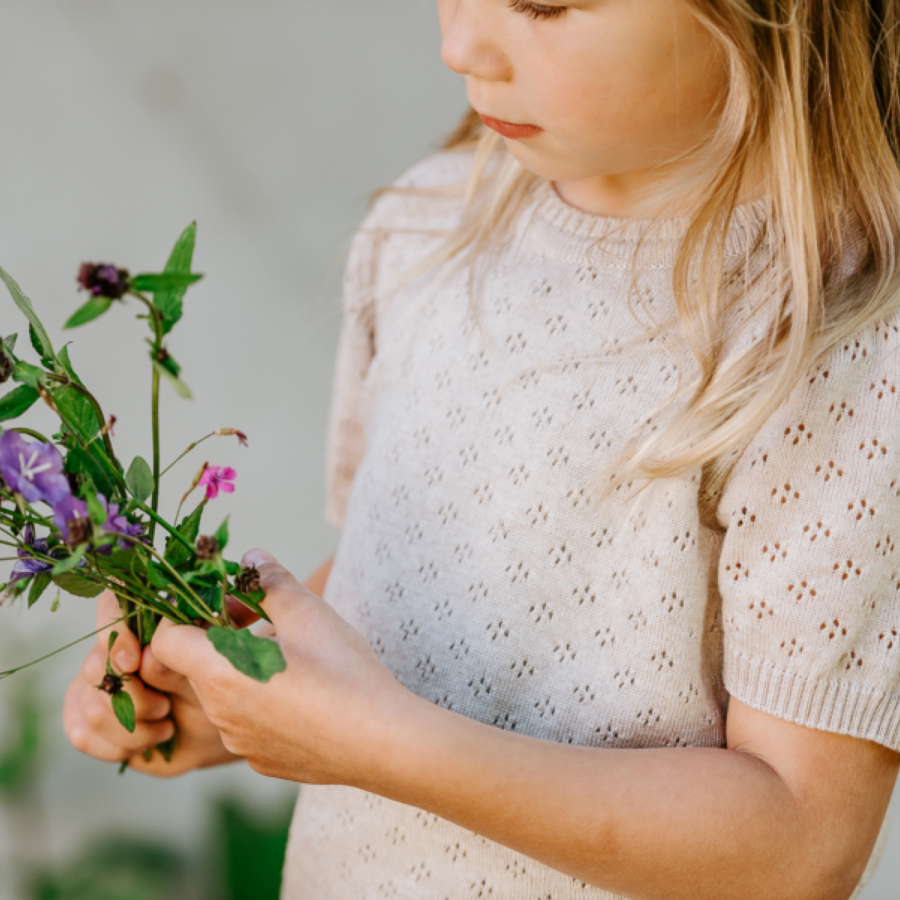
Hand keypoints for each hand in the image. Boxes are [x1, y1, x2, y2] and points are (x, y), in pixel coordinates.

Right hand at [63, 591, 238, 775]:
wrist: (206, 733)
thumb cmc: (211, 691)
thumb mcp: (205, 674)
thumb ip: (178, 661)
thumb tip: (148, 656)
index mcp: (143, 625)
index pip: (110, 607)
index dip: (115, 632)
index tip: (133, 661)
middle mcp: (111, 650)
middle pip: (97, 667)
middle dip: (136, 698)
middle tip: (165, 707)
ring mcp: (93, 684)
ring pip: (93, 708)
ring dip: (134, 728)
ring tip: (165, 725)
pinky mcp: (84, 719)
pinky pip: (83, 734)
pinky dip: (120, 746)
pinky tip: (146, 742)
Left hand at [151, 549, 413, 785]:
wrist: (383, 741)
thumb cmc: (343, 672)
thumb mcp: (308, 612)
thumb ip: (269, 581)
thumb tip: (249, 557)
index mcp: (221, 672)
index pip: (165, 642)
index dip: (184, 617)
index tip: (223, 607)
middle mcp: (219, 713)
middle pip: (197, 667)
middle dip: (222, 640)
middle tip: (266, 623)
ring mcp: (240, 743)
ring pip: (224, 695)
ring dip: (244, 671)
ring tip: (292, 659)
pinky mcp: (263, 761)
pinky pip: (247, 723)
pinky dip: (263, 704)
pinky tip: (305, 695)